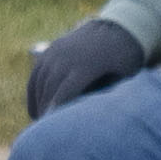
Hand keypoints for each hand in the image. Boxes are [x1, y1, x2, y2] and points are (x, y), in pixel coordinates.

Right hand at [27, 17, 150, 118]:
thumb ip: (109, 94)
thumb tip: (95, 117)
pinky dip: (34, 93)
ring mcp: (55, 52)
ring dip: (38, 104)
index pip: (65, 93)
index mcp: (85, 65)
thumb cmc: (126, 58)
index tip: (53, 130)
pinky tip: (36, 108)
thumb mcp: (125, 76)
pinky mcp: (50, 51)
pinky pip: (36, 75)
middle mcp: (65, 57)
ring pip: (39, 83)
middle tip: (46, 133)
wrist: (118, 26)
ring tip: (41, 123)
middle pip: (49, 90)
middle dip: (46, 111)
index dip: (57, 112)